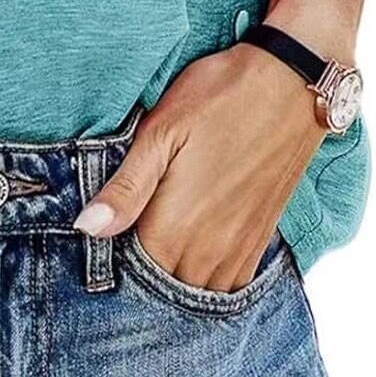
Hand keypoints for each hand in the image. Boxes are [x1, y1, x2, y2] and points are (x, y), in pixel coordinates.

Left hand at [76, 43, 326, 290]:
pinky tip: (191, 253)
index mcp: (177, 227)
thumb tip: (86, 228)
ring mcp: (239, 249)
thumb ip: (126, 189)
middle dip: (139, 275)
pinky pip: (230, 285)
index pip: (131, 274)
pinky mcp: (261, 239)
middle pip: (163, 289)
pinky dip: (206, 280)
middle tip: (123, 240)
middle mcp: (210, 251)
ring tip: (155, 244)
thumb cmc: (217, 99)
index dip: (109, 261)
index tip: (100, 239)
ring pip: (196, 292)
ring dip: (173, 279)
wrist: (289, 84)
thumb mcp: (160, 133)